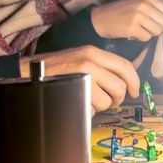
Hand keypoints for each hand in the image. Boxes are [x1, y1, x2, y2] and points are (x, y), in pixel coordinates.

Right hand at [21, 46, 138, 113]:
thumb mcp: (80, 58)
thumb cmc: (55, 68)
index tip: (135, 92)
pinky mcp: (74, 89)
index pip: (124, 66)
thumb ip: (100, 66)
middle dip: (117, 99)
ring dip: (100, 106)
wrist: (27, 72)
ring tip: (86, 99)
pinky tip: (76, 102)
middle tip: (111, 102)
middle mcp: (91, 60)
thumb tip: (123, 82)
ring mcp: (82, 75)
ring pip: (107, 100)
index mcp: (94, 52)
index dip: (134, 82)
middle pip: (119, 87)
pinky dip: (87, 110)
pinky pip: (91, 107)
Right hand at [91, 0, 162, 41]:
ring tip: (140, 30)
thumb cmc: (121, 12)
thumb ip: (154, 8)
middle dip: (159, 29)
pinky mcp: (132, 28)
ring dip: (150, 33)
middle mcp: (144, 5)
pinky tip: (133, 33)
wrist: (100, 18)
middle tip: (148, 28)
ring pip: (157, 31)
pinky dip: (142, 38)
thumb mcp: (138, 3)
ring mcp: (138, 16)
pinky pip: (147, 38)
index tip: (160, 24)